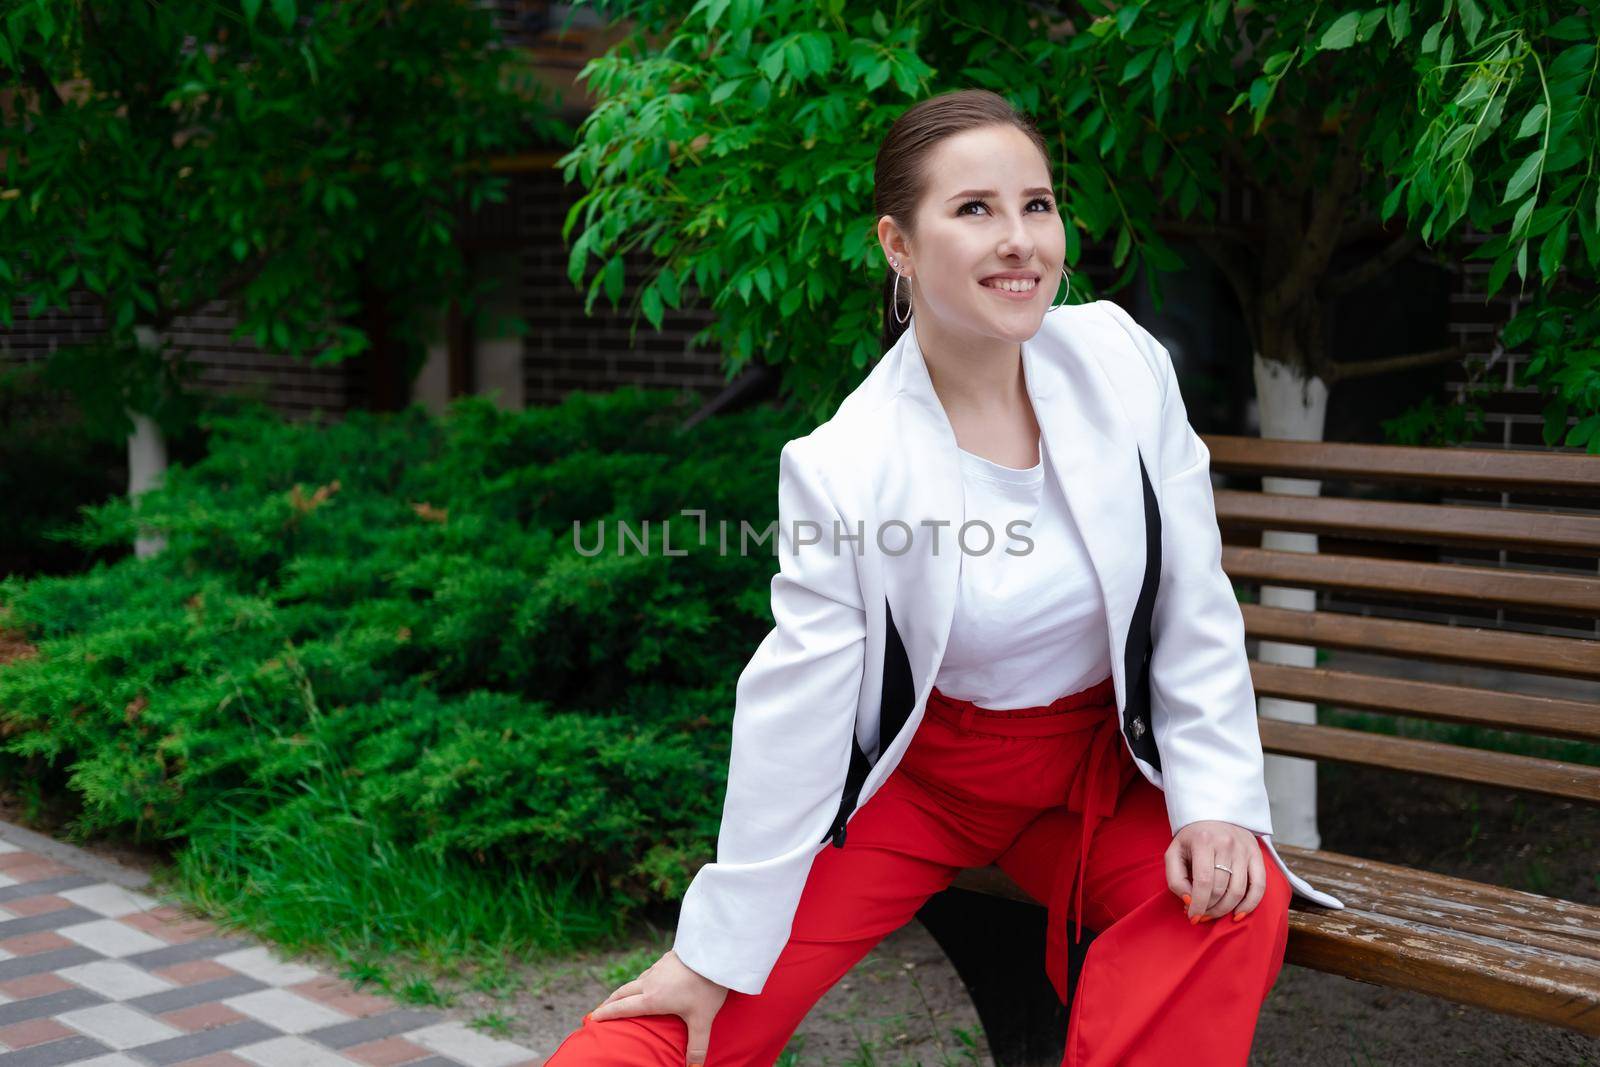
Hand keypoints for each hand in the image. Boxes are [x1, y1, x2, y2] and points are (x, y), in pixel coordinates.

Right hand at [588, 948, 728, 1065]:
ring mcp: (658, 968)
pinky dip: (643, 979)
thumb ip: (696, 1045)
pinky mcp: (667, 958)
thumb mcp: (702, 1020)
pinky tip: (650, 980)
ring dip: (626, 990)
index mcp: (652, 999)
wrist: (715, 954)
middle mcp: (650, 982)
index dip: (606, 1013)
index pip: (623, 1008)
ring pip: (636, 980)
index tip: (592, 1017)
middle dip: (610, 1001)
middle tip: (601, 1009)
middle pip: (623, 992)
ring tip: (623, 997)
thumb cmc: (706, 988)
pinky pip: (650, 971)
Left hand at [1165, 820, 1266, 923]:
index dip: (1198, 904)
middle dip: (1209, 908)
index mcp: (1203, 841)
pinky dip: (1250, 904)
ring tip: (1213, 913)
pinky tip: (1238, 914)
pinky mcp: (1257, 855)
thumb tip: (1189, 901)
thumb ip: (1175, 878)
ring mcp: (1244, 850)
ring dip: (1225, 909)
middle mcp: (1226, 844)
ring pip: (1238, 891)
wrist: (1214, 814)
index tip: (1192, 917)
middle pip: (1221, 888)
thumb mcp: (1174, 853)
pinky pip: (1259, 886)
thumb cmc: (1191, 838)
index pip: (1203, 881)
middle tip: (1201, 915)